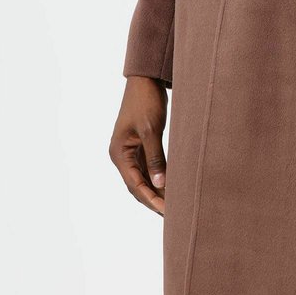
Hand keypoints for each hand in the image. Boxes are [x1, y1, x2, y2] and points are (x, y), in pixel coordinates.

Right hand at [110, 75, 168, 215]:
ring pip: (143, 179)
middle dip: (154, 200)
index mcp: (119, 153)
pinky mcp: (140, 146)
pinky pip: (148, 168)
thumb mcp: (151, 131)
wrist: (146, 80)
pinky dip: (159, 178)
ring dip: (157, 191)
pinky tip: (173, 186)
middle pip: (137, 186)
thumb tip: (160, 185)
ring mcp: (130, 151)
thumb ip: (155, 159)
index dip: (151, 199)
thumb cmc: (146, 102)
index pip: (135, 185)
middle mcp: (121, 155)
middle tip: (174, 214)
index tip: (167, 212)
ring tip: (175, 204)